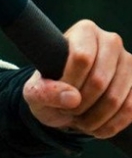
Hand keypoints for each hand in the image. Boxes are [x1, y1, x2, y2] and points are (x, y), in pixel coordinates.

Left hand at [23, 20, 131, 138]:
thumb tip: (73, 97)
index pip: (82, 58)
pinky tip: (95, 126)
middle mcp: (111, 41)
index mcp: (84, 31)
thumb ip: (45, 92)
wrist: (66, 103)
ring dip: (93, 118)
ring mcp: (129, 62)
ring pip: (115, 98)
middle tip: (68, 111)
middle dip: (80, 104)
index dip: (70, 83)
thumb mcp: (34, 92)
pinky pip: (130, 109)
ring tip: (79, 119)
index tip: (58, 96)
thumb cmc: (49, 89)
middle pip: (99, 79)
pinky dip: (110, 124)